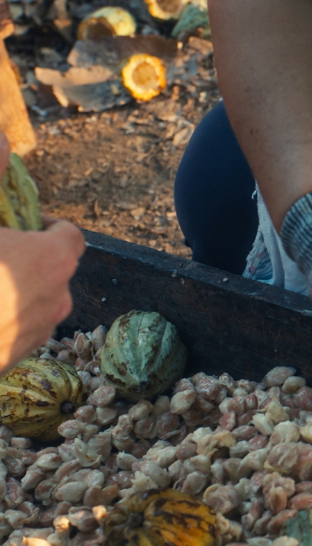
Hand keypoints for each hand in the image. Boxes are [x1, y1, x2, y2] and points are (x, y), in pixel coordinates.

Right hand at [0, 219, 85, 371]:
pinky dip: (7, 319)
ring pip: (38, 301)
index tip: (30, 225)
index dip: (52, 227)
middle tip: (2, 256)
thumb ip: (0, 213)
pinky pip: (21, 327)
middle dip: (30, 261)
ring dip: (18, 291)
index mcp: (53, 259)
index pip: (71, 236)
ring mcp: (43, 328)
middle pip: (53, 270)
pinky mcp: (23, 352)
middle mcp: (58, 296)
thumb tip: (1, 192)